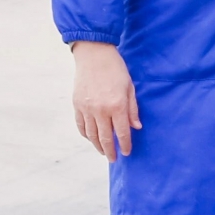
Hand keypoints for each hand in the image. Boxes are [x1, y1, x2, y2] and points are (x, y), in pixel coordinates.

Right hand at [71, 41, 139, 161]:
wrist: (94, 55)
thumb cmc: (116, 69)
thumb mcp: (130, 88)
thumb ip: (132, 109)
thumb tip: (136, 127)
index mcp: (117, 106)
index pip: (122, 133)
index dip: (125, 145)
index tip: (126, 153)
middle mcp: (101, 110)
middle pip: (105, 138)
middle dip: (110, 151)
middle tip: (113, 159)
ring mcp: (87, 108)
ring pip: (91, 135)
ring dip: (97, 145)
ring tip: (103, 151)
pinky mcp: (77, 105)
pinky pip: (81, 125)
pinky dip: (86, 134)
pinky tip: (91, 138)